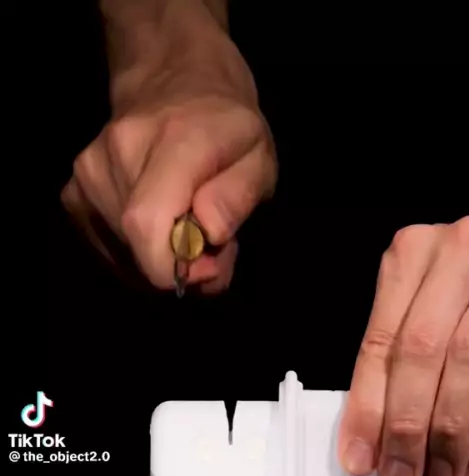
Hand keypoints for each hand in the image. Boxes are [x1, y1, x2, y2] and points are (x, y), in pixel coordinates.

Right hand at [61, 25, 276, 293]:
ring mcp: (87, 173)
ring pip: (123, 257)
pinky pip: (108, 250)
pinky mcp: (73, 194)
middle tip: (208, 246)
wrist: (172, 77)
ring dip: (160, 261)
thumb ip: (237, 197)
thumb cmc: (226, 125)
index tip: (208, 267)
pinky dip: (136, 255)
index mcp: (173, 141)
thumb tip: (207, 234)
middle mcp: (118, 153)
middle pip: (138, 250)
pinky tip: (158, 229)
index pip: (147, 225)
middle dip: (179, 268)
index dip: (174, 268)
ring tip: (184, 231)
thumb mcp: (259, 156)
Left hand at [338, 216, 468, 475]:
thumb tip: (372, 430)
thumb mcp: (422, 298)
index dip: (366, 407)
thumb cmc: (464, 280)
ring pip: (466, 362)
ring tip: (441, 471)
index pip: (379, 342)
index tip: (359, 454)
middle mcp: (455, 256)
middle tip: (400, 473)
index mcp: (413, 255)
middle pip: (418, 354)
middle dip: (405, 425)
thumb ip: (398, 350)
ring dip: (449, 430)